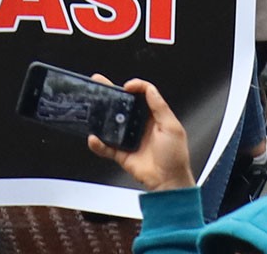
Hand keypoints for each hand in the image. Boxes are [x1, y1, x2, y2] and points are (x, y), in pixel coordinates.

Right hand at [84, 77, 195, 191]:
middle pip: (123, 105)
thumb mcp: (172, 128)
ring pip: (111, 123)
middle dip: (110, 93)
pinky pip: (106, 146)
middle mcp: (140, 125)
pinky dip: (98, 144)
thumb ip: (160, 107)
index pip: (143, 95)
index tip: (127, 87)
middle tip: (98, 83)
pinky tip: (94, 138)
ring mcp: (129, 138)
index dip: (135, 87)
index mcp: (154, 117)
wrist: (169, 183)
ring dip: (100, 116)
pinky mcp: (121, 153)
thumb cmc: (175, 157)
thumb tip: (149, 89)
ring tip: (91, 107)